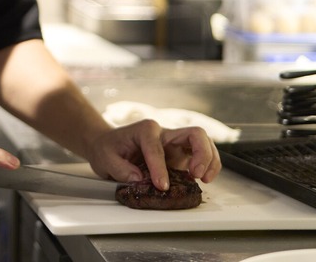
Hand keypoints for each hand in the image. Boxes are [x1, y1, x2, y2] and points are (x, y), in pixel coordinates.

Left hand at [84, 119, 221, 190]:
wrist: (107, 145)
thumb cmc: (107, 149)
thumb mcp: (105, 158)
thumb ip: (120, 168)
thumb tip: (139, 178)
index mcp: (145, 130)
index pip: (157, 147)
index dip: (160, 168)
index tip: (161, 185)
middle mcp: (163, 133)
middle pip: (195, 134)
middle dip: (201, 154)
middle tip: (196, 174)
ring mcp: (174, 144)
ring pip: (203, 142)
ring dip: (210, 160)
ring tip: (204, 178)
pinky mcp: (179, 155)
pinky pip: (201, 155)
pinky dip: (208, 166)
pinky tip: (203, 179)